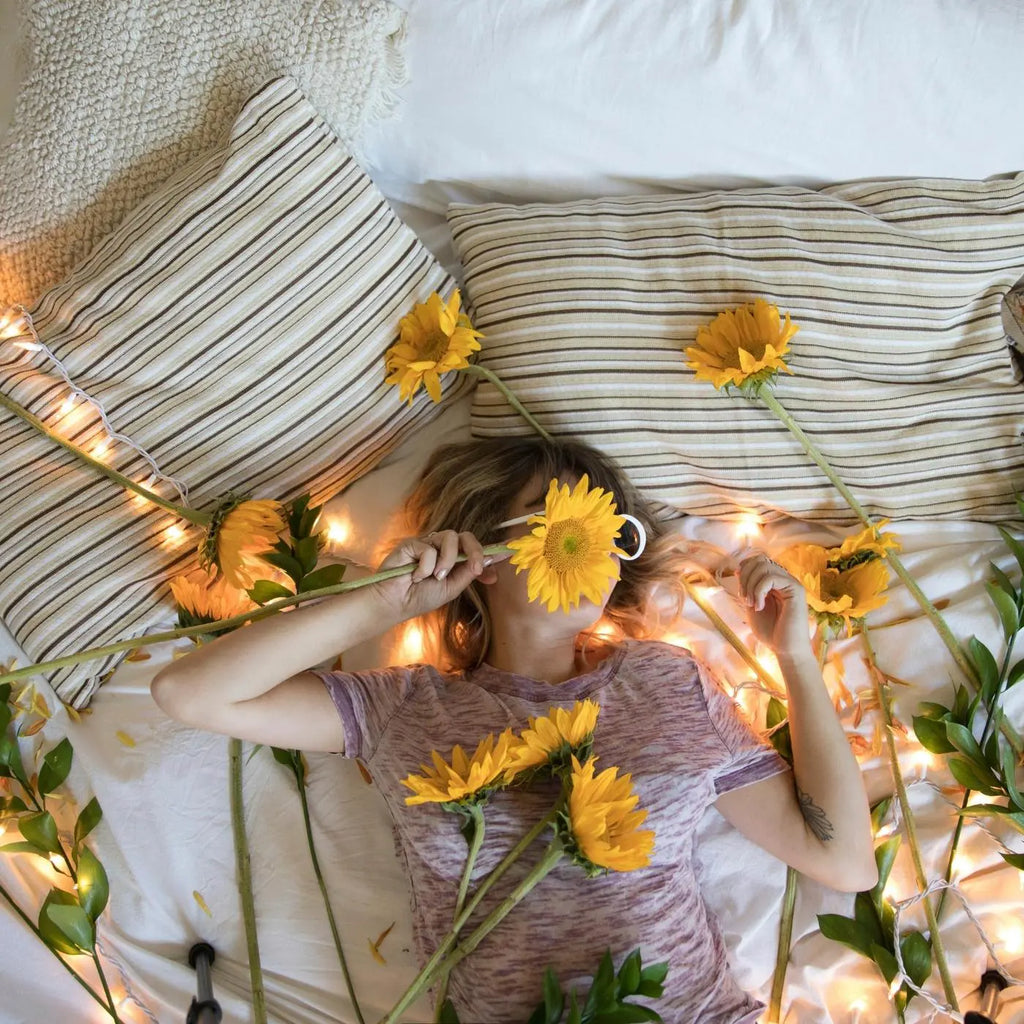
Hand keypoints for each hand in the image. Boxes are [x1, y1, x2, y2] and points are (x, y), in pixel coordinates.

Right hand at [371, 530, 507, 620]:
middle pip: (466, 537)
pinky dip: (426, 565)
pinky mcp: (412, 543)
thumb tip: (490, 560)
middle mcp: (442, 549)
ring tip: (436, 576)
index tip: (509, 551)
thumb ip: (469, 572)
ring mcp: (427, 544)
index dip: (490, 551)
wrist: (395, 603)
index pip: (474, 549)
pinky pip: (429, 547)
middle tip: (475, 568)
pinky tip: (415, 575)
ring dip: (447, 561)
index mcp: (453, 560)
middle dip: (475, 551)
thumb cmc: (420, 597)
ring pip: (450, 537)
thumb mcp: (452, 588)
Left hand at [738, 554, 811, 660]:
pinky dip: (759, 591)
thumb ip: (747, 587)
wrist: (786, 650)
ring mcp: (791, 583)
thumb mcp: (752, 605)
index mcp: (775, 582)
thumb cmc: (770, 632)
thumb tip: (739, 569)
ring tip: (751, 604)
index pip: (757, 561)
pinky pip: (771, 577)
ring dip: (751, 585)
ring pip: (763, 566)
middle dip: (745, 577)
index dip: (744, 571)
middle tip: (744, 599)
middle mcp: (784, 579)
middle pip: (759, 560)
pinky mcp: (796, 589)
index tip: (741, 593)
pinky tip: (759, 607)